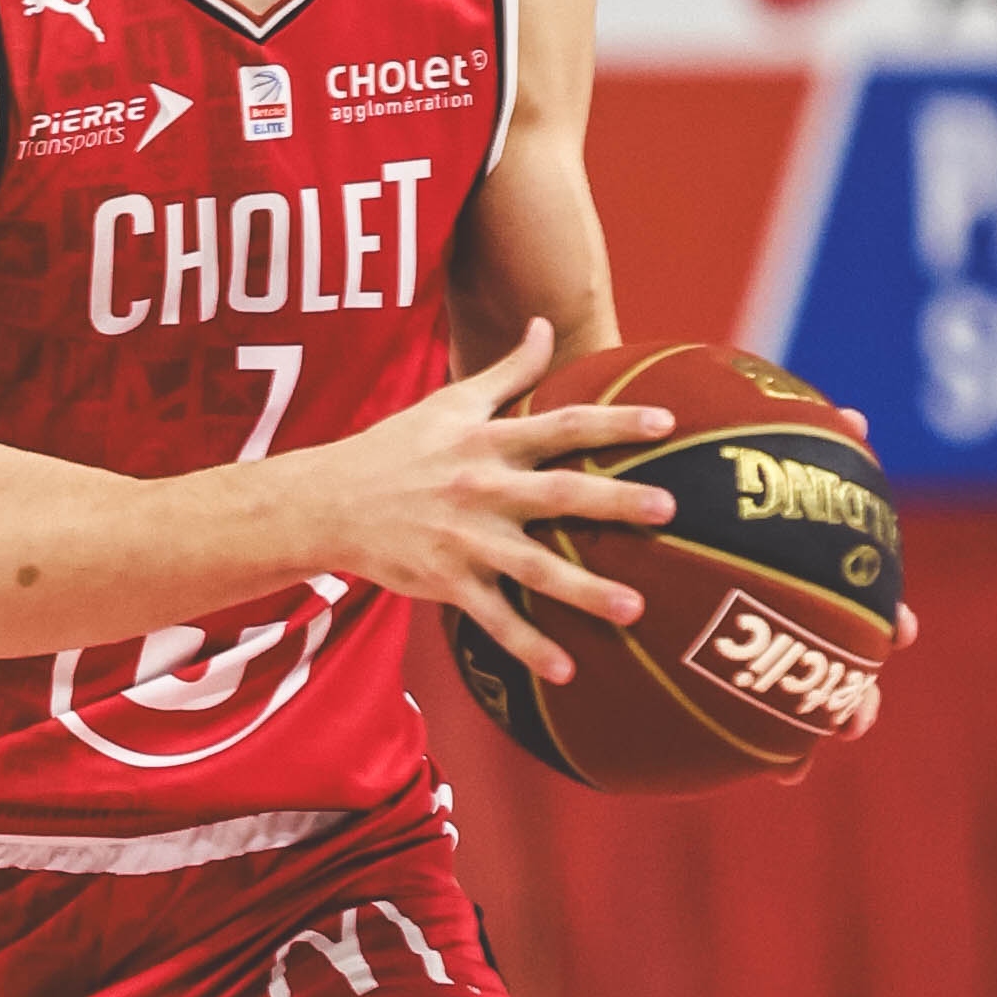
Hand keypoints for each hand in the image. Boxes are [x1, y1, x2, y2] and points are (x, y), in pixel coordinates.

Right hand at [303, 322, 676, 688]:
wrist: (327, 502)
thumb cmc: (395, 448)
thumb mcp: (450, 402)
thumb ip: (508, 369)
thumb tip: (546, 325)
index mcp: (488, 443)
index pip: (562, 426)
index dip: (614, 422)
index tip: (666, 423)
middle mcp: (483, 490)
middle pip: (559, 494)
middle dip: (615, 501)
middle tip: (669, 508)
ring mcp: (465, 540)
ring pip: (534, 567)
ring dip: (585, 589)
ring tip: (636, 608)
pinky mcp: (446, 581)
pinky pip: (494, 618)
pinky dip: (528, 646)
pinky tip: (566, 670)